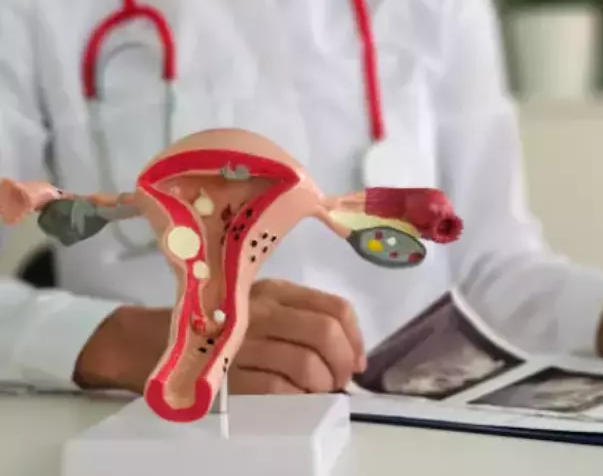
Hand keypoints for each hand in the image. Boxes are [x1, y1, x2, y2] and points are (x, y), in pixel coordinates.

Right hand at [229, 279, 365, 393]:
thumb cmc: (225, 325)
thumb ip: (306, 319)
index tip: (357, 362)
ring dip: (321, 384)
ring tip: (317, 391)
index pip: (336, 307)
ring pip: (305, 363)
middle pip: (324, 333)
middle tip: (339, 381)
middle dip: (342, 363)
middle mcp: (262, 311)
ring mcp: (243, 341)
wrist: (159, 340)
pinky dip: (296, 396)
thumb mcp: (264, 307)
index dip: (356, 338)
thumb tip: (354, 356)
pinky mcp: (227, 373)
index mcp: (277, 291)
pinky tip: (294, 397)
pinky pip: (277, 388)